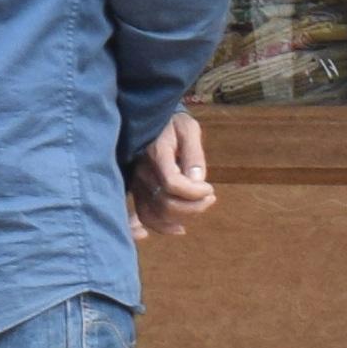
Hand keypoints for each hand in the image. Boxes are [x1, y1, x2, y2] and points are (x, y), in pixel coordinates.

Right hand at [128, 111, 215, 241]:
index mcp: (156, 153)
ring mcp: (136, 183)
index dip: (195, 193)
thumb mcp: (189, 129)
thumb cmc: (172, 123)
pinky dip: (161, 227)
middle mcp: (142, 171)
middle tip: (210, 197)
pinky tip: (179, 228)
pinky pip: (144, 216)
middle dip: (193, 207)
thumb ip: (194, 153)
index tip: (210, 188)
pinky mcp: (136, 191)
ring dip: (182, 217)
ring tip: (199, 206)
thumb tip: (199, 179)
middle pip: (165, 203)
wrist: (149, 120)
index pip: (173, 183)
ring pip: (155, 214)